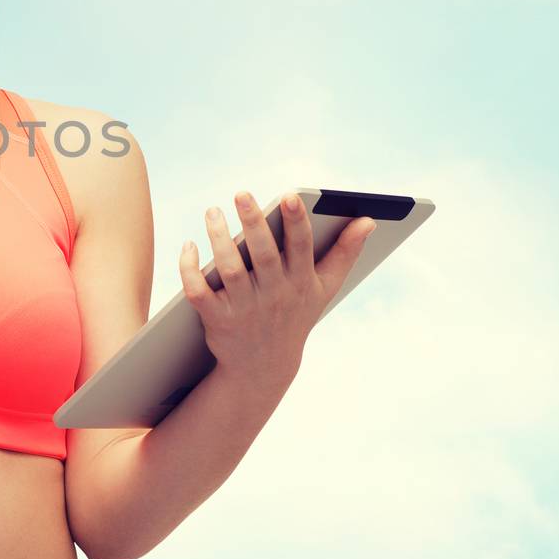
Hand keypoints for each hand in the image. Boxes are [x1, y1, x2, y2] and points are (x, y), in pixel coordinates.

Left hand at [179, 190, 375, 388]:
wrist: (263, 366)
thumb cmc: (294, 314)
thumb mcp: (324, 288)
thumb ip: (345, 253)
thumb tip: (369, 220)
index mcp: (300, 281)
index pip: (301, 247)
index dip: (296, 221)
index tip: (289, 195)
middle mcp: (274, 293)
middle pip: (263, 254)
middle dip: (254, 222)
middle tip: (242, 193)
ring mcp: (244, 307)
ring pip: (229, 268)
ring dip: (219, 238)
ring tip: (213, 211)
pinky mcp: (217, 318)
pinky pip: (199, 291)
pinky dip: (190, 269)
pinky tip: (189, 245)